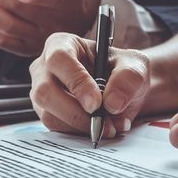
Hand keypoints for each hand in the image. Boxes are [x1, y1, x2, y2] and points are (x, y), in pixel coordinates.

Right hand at [29, 32, 149, 138]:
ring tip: (109, 126)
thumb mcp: (135, 66)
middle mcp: (45, 68)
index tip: (96, 103)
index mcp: (62, 44)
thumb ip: (128, 78)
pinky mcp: (47, 113)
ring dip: (80, 126)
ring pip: (49, 114)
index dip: (76, 82)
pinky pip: (56, 128)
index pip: (59, 59)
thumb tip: (112, 103)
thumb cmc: (123, 70)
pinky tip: (100, 127)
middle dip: (74, 112)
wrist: (122, 91)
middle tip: (101, 122)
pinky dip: (80, 133)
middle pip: (45, 91)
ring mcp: (42, 92)